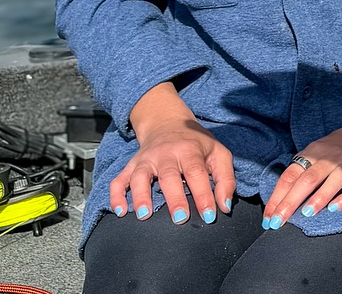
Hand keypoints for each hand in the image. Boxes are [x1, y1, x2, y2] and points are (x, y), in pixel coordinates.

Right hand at [110, 83, 234, 224]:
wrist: (168, 123)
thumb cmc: (196, 144)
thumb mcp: (218, 153)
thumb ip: (225, 179)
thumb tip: (224, 206)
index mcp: (190, 150)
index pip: (197, 173)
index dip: (203, 194)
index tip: (209, 216)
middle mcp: (166, 154)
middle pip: (169, 175)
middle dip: (174, 197)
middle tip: (180, 219)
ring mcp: (146, 160)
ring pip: (140, 176)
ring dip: (141, 196)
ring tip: (143, 216)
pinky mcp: (130, 166)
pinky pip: (118, 180)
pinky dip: (116, 195)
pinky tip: (120, 211)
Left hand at [261, 79, 341, 228]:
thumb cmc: (339, 148)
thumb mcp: (317, 152)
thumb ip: (300, 173)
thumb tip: (278, 202)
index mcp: (314, 153)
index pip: (291, 176)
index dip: (278, 197)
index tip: (268, 218)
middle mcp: (331, 158)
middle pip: (308, 179)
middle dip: (291, 201)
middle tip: (279, 222)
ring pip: (334, 180)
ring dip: (319, 197)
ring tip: (306, 214)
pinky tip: (335, 208)